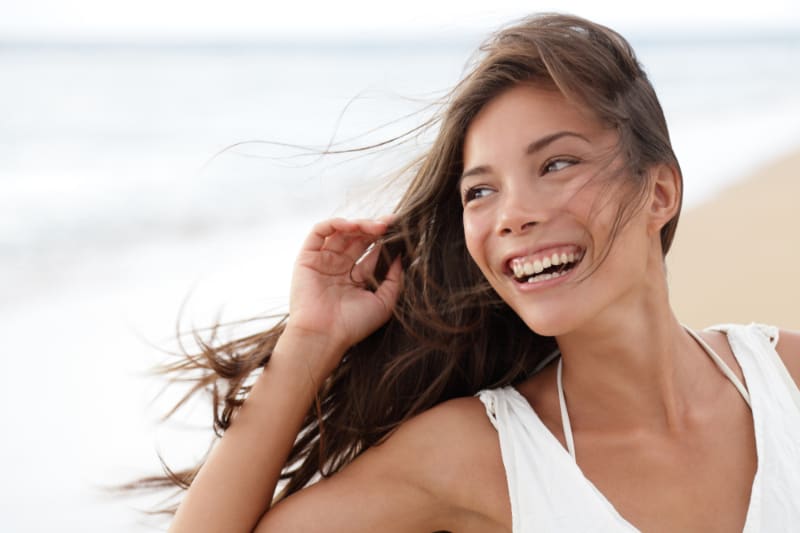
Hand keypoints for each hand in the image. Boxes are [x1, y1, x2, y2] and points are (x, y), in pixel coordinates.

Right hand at [281, 217, 401, 374]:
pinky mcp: (307, 258)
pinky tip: (351, 225)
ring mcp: (323, 261)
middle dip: (374, 228)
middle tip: (390, 224)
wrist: (324, 335)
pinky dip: (334, 223)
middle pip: (358, 237)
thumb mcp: (384, 302)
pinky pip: (319, 232)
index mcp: (356, 277)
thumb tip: (401, 256)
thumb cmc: (353, 325)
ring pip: (341, 231)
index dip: (385, 238)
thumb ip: (394, 279)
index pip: (372, 250)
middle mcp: (339, 267)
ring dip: (359, 224)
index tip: (399, 229)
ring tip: (375, 227)